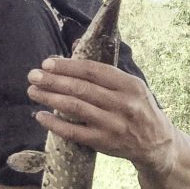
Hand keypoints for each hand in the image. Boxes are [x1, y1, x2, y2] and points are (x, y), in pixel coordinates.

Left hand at [26, 57, 176, 177]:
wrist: (156, 143)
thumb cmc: (139, 108)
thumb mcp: (132, 86)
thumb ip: (105, 70)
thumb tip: (75, 44)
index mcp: (130, 85)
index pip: (94, 71)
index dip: (68, 66)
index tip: (47, 63)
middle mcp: (123, 104)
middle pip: (81, 88)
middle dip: (53, 80)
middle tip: (33, 75)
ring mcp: (113, 125)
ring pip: (75, 108)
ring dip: (50, 98)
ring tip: (33, 91)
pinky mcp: (104, 143)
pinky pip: (74, 132)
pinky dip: (55, 124)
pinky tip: (41, 116)